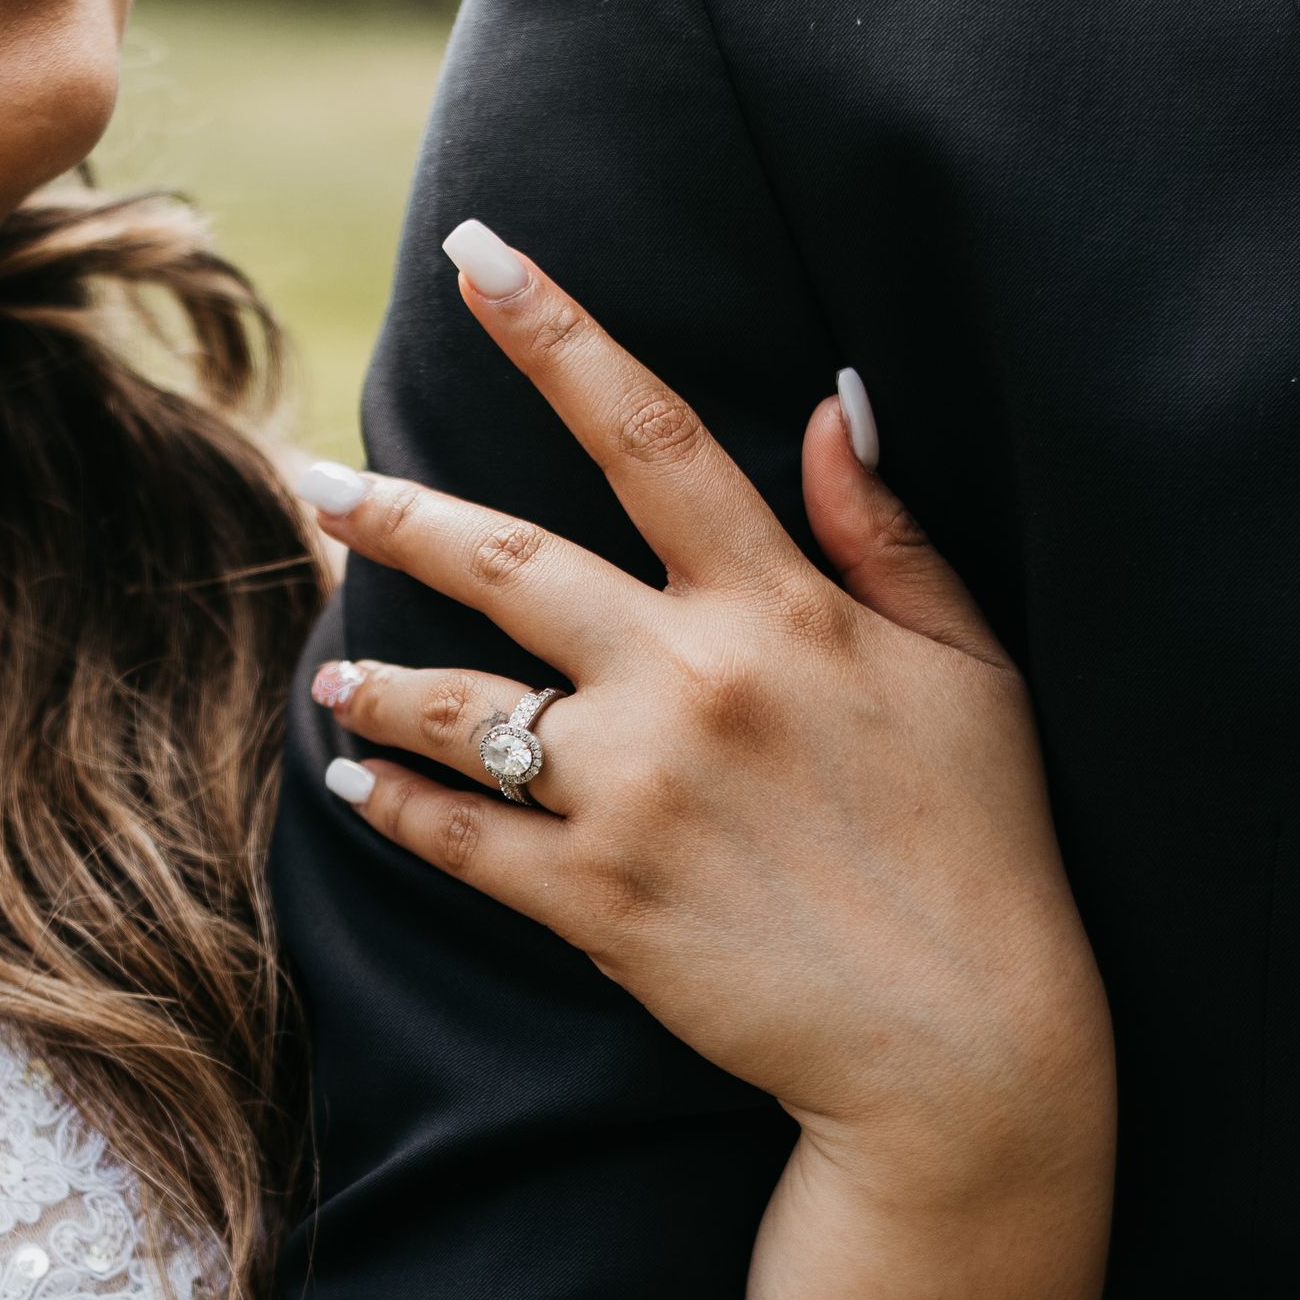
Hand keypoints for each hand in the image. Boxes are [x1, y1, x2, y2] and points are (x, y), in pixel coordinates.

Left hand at [302, 227, 1109, 1208]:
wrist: (962, 1045)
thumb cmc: (984, 847)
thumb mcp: (969, 669)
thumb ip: (886, 534)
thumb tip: (828, 402)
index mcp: (783, 608)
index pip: (651, 433)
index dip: (557, 331)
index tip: (476, 254)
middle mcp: (691, 683)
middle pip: (506, 563)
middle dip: (394, 514)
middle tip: (315, 484)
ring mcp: (635, 797)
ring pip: (460, 708)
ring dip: (374, 680)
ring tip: (329, 670)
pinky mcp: (598, 905)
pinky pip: (461, 840)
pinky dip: (394, 805)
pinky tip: (351, 783)